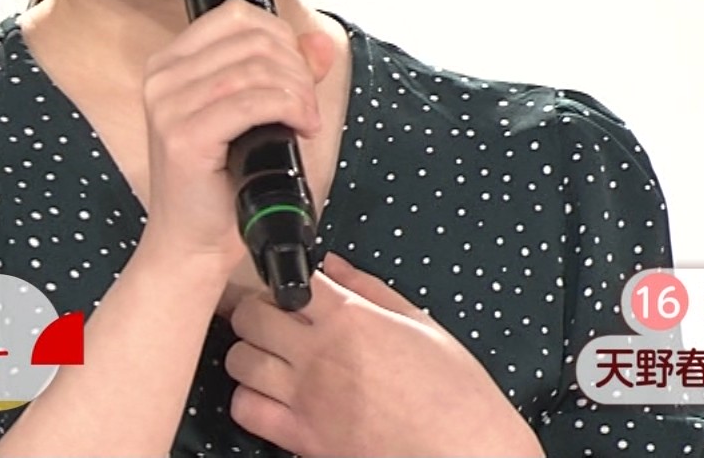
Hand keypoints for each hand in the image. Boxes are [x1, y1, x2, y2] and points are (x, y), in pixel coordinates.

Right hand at [138, 0, 336, 273]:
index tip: (298, 72)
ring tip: (306, 121)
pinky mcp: (183, 136)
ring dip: (297, 92)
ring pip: (256, 68)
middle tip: (307, 105)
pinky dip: (289, 109)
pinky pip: (253, 102)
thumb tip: (318, 44)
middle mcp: (161, 77)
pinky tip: (300, 128)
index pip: (236, 16)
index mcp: (170, 64)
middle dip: (296, 67)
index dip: (281, 36)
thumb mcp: (254, 117)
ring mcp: (168, 106)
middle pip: (252, 39)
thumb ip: (285, 74)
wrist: (192, 243)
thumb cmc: (220, 184)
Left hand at [225, 253, 543, 457]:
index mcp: (350, 319)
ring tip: (270, 358)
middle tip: (274, 321)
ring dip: (250, 354)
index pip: (287, 281)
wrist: (464, 451)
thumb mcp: (420, 323)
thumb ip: (369, 289)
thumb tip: (334, 264)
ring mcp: (306, 397)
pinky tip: (270, 395)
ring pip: (240, 360)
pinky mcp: (302, 436)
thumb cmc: (453, 390)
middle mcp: (319, 353)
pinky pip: (246, 410)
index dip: (285, 282)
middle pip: (250, 316)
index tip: (294, 292)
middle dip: (257, 313)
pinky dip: (249, 399)